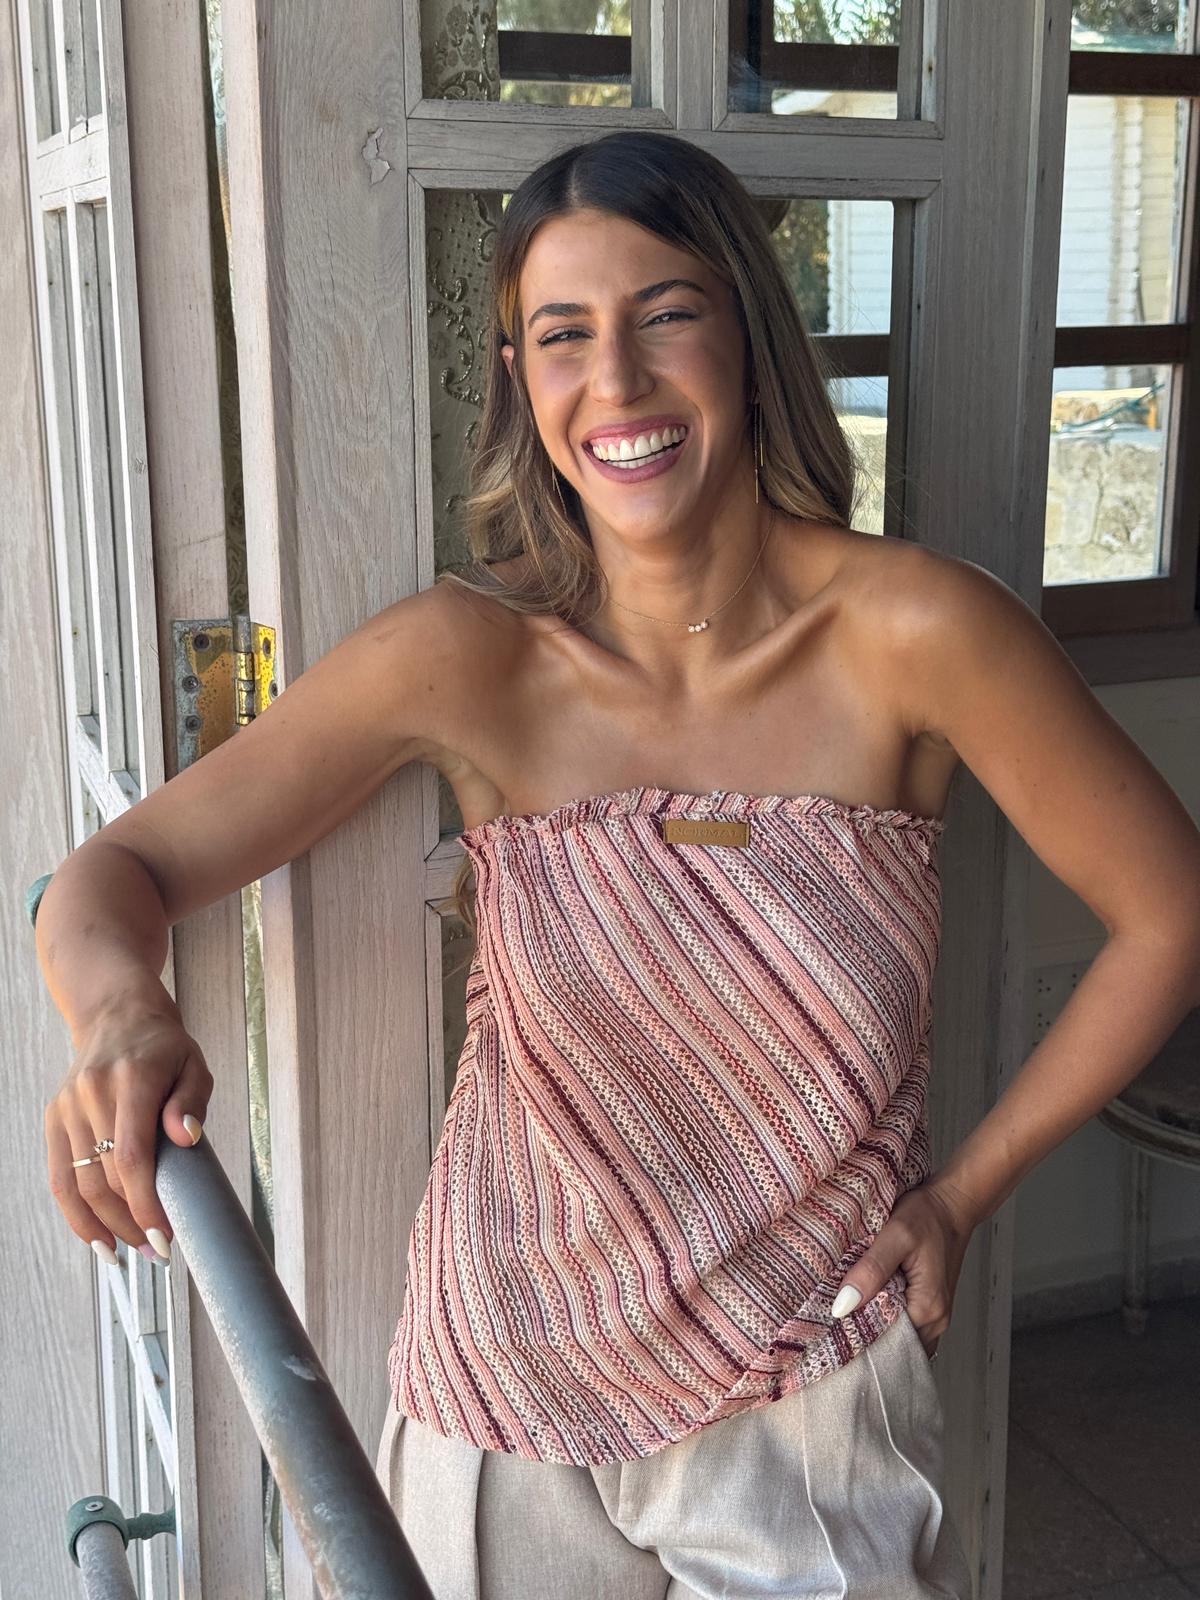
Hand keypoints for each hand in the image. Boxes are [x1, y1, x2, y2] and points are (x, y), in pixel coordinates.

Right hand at [45, 1002, 211, 1267]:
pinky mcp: (54, 1119)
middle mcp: (92, 1094)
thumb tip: (186, 1137)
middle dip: (131, 1222)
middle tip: (159, 1249)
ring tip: (133, 1250)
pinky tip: (99, 1241)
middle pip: (104, 1177)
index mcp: (131, 1079)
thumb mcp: (193, 1064)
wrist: (116, 1015)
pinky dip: (77, 1215)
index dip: (145, 1203)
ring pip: (79, 1184)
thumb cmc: (163, 1046)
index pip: (131, 1155)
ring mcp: (67, 1108)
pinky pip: (59, 1178)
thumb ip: (192, 1102)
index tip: (165, 1235)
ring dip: (106, 1226)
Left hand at [830, 1176, 980, 1358]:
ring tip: (845, 1315)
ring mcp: (934, 1317)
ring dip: (874, 1330)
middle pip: (893, 1347)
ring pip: (899, 1339)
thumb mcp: (895, 1235)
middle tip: (831, 1325)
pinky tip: (866, 1306)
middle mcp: (935, 1321)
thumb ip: (871, 1270)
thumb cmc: (927, 1215)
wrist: (952, 1204)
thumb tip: (843, 1306)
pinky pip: (905, 1326)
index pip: (886, 1345)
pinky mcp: (929, 1307)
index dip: (857, 1339)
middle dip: (863, 1339)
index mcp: (928, 1310)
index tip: (829, 1332)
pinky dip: (885, 1321)